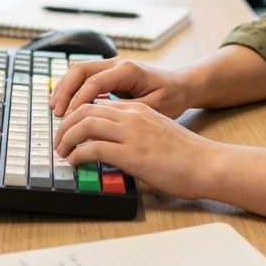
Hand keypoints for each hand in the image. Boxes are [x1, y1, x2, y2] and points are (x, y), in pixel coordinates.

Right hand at [50, 57, 195, 119]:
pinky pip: (84, 76)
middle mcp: (117, 63)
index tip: (68, 119)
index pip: (94, 82)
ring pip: (79, 70)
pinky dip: (72, 88)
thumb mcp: (154, 108)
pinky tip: (65, 103)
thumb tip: (103, 119)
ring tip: (55, 109)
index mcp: (127, 70)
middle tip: (56, 113)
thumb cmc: (172, 97)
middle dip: (65, 91)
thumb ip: (128, 111)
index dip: (78, 101)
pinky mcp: (110, 73)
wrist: (182, 85)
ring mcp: (111, 66)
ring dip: (65, 88)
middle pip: (80, 70)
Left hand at [52, 100, 216, 199]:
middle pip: (85, 109)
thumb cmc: (186, 155)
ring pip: (84, 124)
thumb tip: (114, 146)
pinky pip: (93, 148)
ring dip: (66, 138)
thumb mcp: (157, 133)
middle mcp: (132, 116)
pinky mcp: (132, 154)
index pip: (96, 102)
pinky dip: (78, 155)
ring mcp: (131, 133)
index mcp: (138, 109)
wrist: (207, 163)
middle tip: (57, 141)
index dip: (76, 114)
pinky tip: (75, 163)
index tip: (66, 128)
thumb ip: (135, 132)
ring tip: (62, 152)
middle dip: (64, 124)